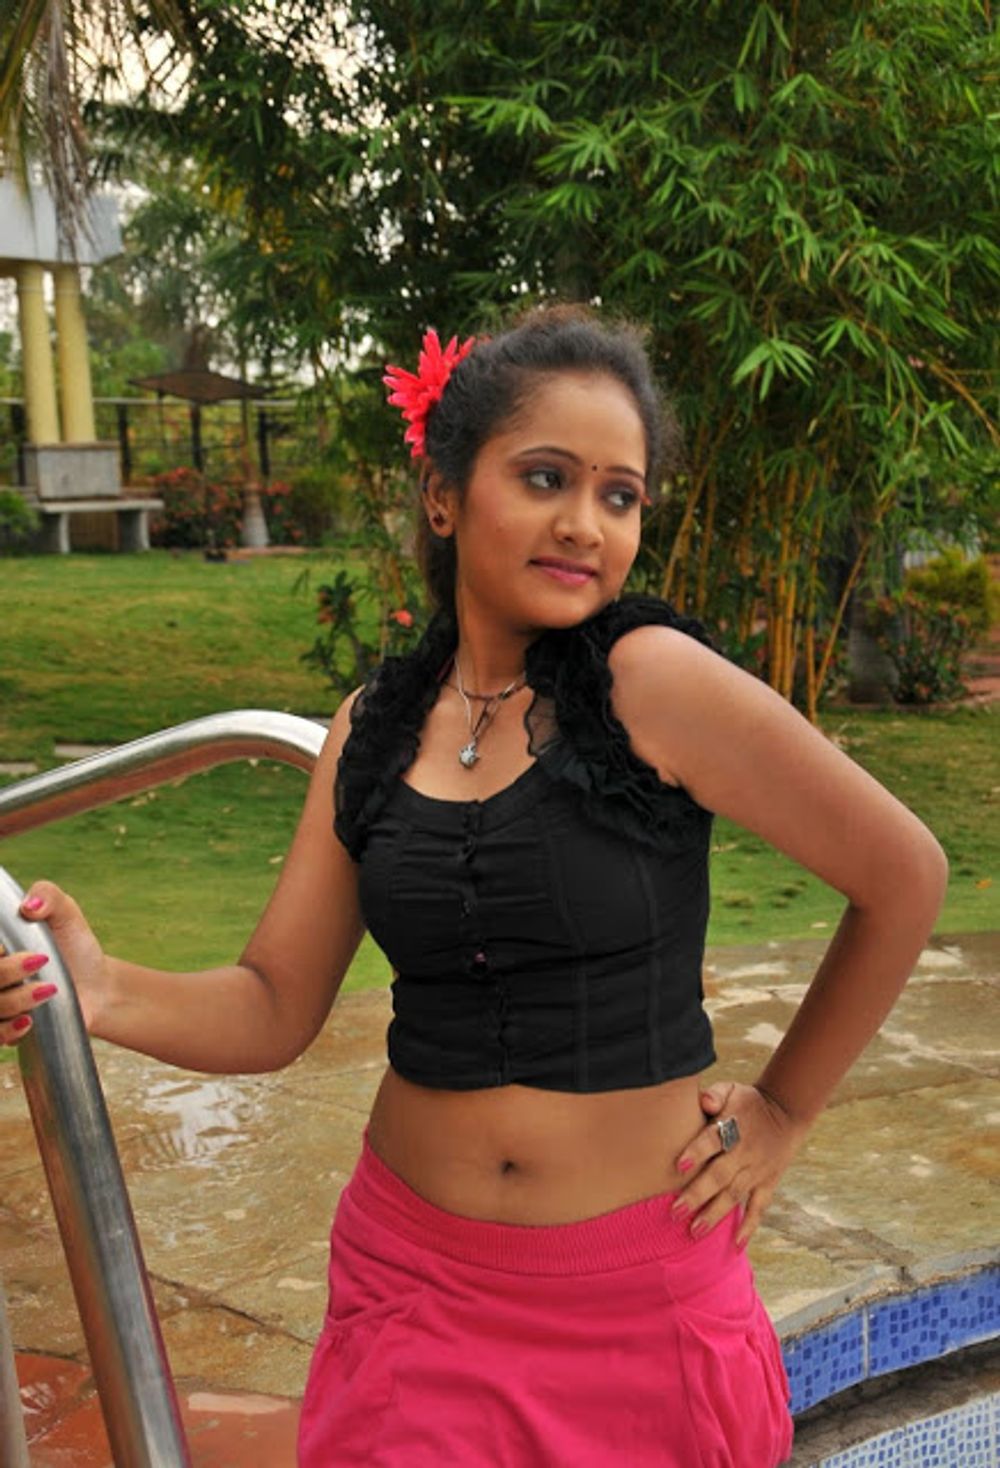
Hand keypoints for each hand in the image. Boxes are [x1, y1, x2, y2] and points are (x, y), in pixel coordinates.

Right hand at [2, 882, 108, 1040]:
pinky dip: (8, 1030)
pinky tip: (29, 1020)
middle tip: (40, 961)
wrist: (97, 985)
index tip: (13, 948)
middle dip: (5, 971)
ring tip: (49, 990)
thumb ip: (47, 896)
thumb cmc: (75, 946)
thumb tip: (28, 906)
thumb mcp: (66, 913)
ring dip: (16, 999)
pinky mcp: (8, 1031)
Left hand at [670, 1080, 808, 1246]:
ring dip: (715, 1214)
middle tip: (675, 1212)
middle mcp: (745, 1151)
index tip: (679, 1165)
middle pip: (720, 1175)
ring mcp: (757, 1170)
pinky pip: (759, 1207)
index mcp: (733, 1126)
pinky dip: (749, 1226)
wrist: (785, 1112)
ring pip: (734, 1195)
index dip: (697, 1151)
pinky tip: (736, 1244)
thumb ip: (715, 1094)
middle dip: (697, 1194)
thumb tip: (704, 1101)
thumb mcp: (732, 1090)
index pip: (712, 1140)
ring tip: (694, 1232)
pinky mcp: (768, 1182)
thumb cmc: (747, 1102)